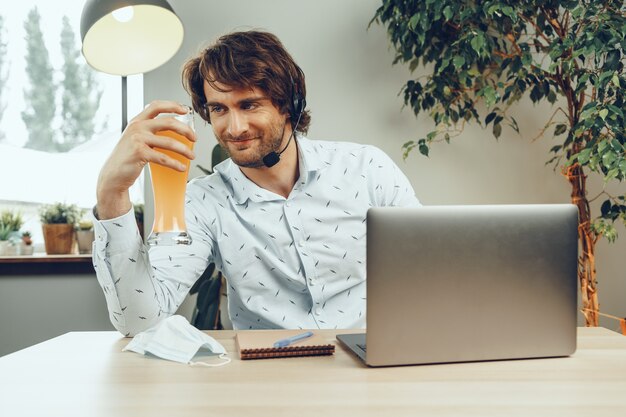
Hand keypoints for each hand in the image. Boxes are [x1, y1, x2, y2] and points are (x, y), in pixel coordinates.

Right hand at [96, 101, 196, 219]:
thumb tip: (175, 132)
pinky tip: (182, 167)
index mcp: (137, 121)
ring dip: (184, 150)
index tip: (185, 110)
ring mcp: (138, 139)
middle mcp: (137, 127)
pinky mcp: (139, 153)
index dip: (172, 105)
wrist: (113, 175)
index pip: (156, 106)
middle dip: (185, 130)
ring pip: (169, 142)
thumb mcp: (136, 138)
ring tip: (192, 156)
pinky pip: (163, 158)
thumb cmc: (128, 157)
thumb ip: (150, 131)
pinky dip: (175, 163)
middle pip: (168, 122)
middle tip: (194, 138)